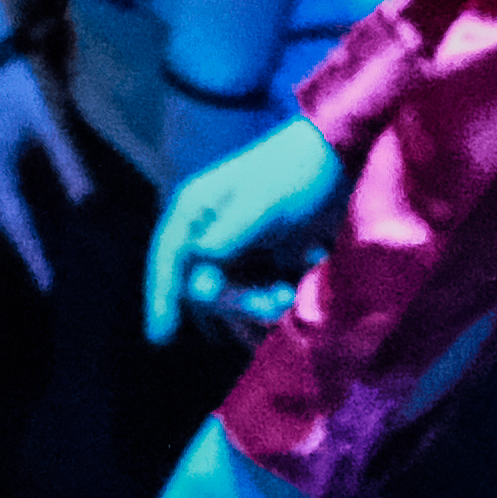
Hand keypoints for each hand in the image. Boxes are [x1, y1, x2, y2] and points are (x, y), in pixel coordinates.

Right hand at [0, 41, 109, 287]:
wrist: (4, 41)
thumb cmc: (25, 82)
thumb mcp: (51, 122)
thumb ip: (69, 164)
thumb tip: (88, 206)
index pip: (16, 222)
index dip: (32, 254)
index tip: (47, 285)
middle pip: (8, 219)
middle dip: (27, 248)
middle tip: (48, 280)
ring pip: (10, 206)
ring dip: (26, 230)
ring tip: (47, 257)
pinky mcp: (0, 147)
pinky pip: (14, 190)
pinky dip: (28, 208)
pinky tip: (46, 217)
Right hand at [141, 114, 349, 344]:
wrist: (336, 159)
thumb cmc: (293, 174)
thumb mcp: (261, 203)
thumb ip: (227, 240)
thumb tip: (196, 285)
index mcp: (197, 210)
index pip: (168, 258)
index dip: (161, 297)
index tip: (161, 338)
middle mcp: (210, 232)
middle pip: (202, 286)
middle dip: (233, 303)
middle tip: (272, 303)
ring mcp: (238, 249)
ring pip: (231, 297)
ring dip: (255, 307)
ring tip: (287, 296)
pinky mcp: (266, 261)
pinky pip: (257, 296)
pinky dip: (270, 304)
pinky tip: (291, 295)